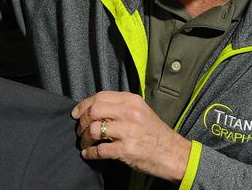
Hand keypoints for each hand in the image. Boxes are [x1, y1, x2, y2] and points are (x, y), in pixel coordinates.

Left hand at [71, 91, 190, 182]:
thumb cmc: (155, 134)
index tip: (76, 113)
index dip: (84, 105)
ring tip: (85, 143)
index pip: (100, 97)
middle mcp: (130, 113)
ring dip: (84, 138)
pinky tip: (88, 154)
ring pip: (93, 130)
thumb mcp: (141, 111)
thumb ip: (121, 107)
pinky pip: (99, 150)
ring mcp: (128, 131)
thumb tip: (94, 109)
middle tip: (79, 130)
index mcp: (132, 101)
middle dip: (82, 122)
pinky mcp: (127, 150)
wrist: (174, 154)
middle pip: (93, 111)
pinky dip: (90, 153)